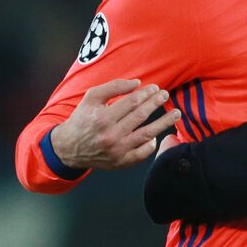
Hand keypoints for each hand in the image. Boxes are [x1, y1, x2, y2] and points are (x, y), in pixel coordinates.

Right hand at [50, 78, 180, 170]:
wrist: (69, 148)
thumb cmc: (82, 119)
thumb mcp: (91, 98)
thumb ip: (113, 87)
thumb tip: (137, 83)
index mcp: (102, 118)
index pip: (131, 103)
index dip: (146, 94)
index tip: (156, 88)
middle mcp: (110, 135)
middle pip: (140, 117)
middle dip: (156, 104)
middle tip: (166, 96)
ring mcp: (117, 151)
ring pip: (146, 135)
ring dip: (163, 123)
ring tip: (176, 114)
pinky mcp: (120, 162)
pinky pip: (142, 154)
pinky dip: (151, 145)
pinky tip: (156, 136)